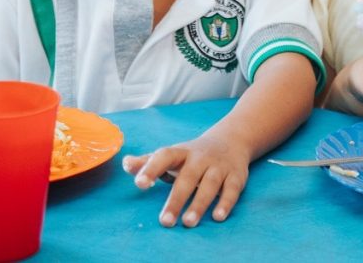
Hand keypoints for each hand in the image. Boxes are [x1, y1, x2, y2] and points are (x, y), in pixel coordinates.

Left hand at [122, 131, 250, 227]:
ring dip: (200, 203)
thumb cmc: (193, 155)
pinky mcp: (236, 176)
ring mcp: (219, 166)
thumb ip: (148, 162)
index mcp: (181, 152)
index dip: (152, 168)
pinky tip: (218, 216)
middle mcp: (201, 157)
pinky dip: (226, 202)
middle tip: (165, 221)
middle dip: (177, 199)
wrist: (232, 140)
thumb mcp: (172, 155)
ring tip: (188, 222)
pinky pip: (232, 189)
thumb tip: (125, 164)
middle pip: (188, 176)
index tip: (140, 184)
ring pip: (210, 183)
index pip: (165, 156)